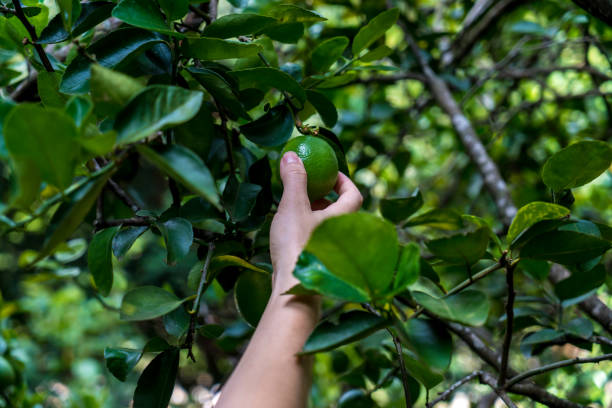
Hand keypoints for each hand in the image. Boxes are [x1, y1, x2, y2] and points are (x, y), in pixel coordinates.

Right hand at [269, 151, 362, 295]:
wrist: (293, 289)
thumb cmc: (297, 245)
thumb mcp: (293, 206)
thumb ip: (294, 179)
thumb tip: (292, 155)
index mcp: (344, 219)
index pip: (353, 193)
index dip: (344, 181)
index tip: (329, 173)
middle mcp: (344, 236)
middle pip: (340, 210)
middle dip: (325, 197)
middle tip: (308, 188)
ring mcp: (333, 251)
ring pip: (328, 226)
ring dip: (314, 214)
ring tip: (294, 207)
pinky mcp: (320, 263)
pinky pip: (318, 239)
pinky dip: (308, 230)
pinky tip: (289, 230)